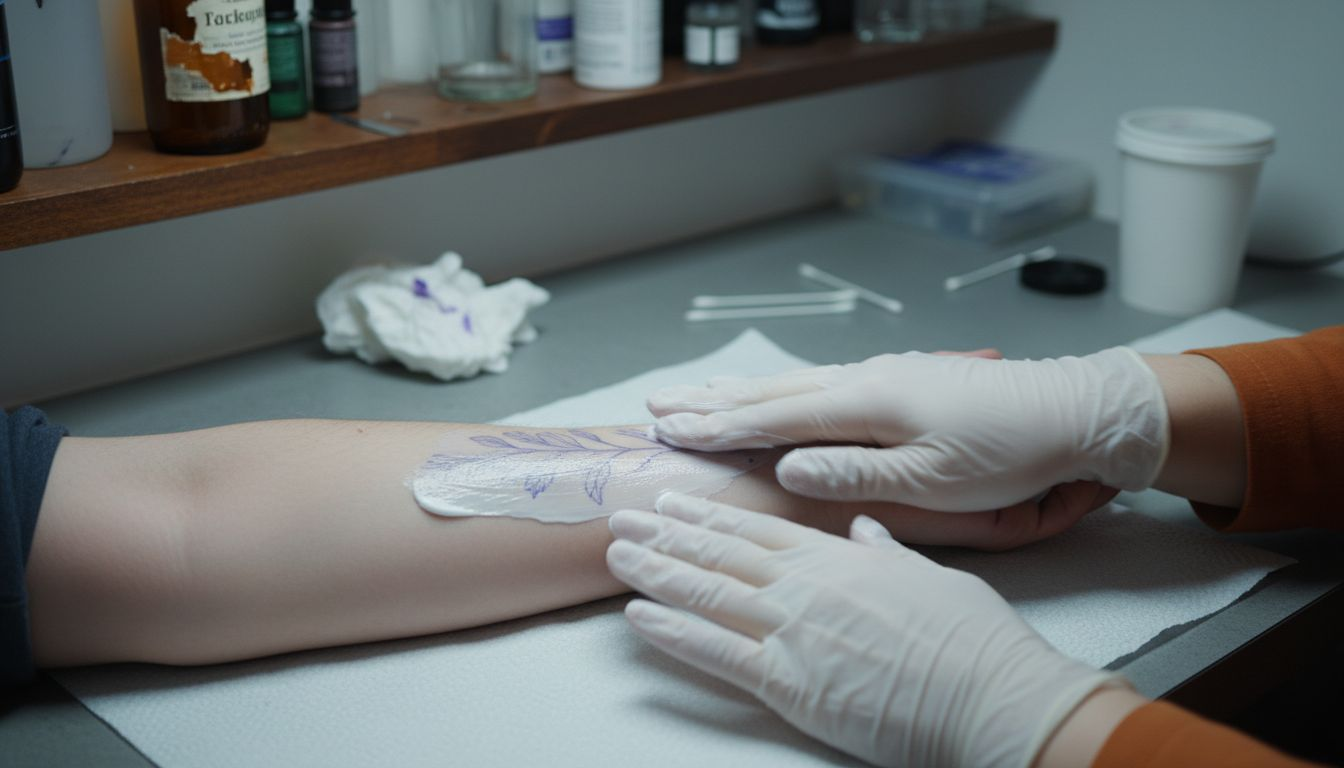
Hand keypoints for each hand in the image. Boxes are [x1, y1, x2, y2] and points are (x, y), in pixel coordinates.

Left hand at [606, 494, 1124, 767]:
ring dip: (656, 569)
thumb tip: (863, 529)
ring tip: (617, 552)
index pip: (757, 528)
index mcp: (838, 558)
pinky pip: (717, 651)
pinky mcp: (788, 681)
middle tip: (624, 514)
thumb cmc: (970, 640)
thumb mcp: (929, 576)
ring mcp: (792, 631)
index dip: (709, 514)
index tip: (675, 499)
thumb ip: (885, 550)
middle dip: (667, 531)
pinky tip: (638, 614)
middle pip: (721, 552)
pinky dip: (673, 631)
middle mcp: (806, 586)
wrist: (990, 694)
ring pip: (707, 590)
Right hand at [648, 348, 1168, 511]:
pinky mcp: (900, 378)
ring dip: (741, 390)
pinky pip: (821, 380)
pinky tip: (775, 389)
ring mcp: (883, 374)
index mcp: (868, 404)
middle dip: (712, 401)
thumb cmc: (1008, 452)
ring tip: (699, 393)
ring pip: (795, 381)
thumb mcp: (933, 479)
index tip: (667, 430)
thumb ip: (857, 472)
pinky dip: (781, 387)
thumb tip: (790, 467)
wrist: (1074, 410)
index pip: (775, 416)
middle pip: (773, 391)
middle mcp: (866, 379)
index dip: (717, 426)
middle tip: (658, 404)